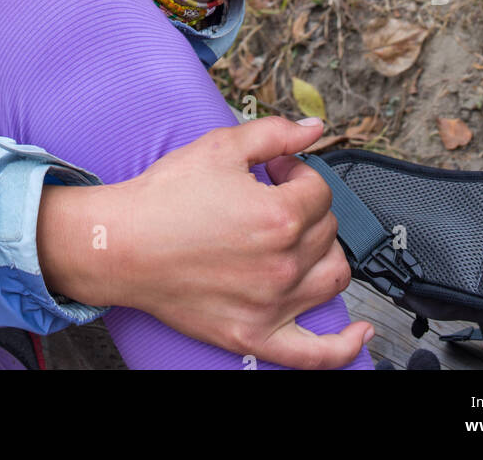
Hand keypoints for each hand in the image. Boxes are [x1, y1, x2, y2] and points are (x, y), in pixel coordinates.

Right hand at [36, 116, 371, 368]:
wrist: (122, 244)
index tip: (275, 171)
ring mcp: (272, 304)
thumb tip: (314, 128)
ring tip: (294, 239)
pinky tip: (359, 333)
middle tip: (271, 197)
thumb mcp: (221, 147)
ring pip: (331, 278)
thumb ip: (275, 133)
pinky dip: (345, 346)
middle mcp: (283, 264)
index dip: (296, 172)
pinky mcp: (255, 334)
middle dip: (304, 206)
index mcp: (280, 216)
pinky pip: (315, 354)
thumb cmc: (164, 198)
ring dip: (322, 252)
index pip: (319, 189)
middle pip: (326, 229)